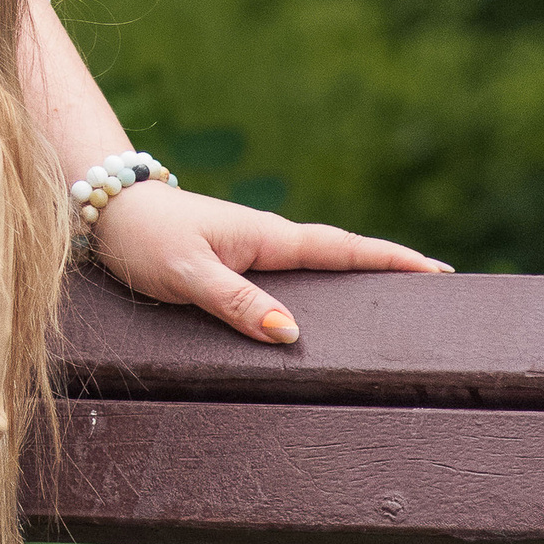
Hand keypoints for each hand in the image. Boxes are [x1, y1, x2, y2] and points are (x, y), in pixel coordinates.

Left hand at [84, 184, 451, 344]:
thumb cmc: (144, 239)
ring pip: (315, 266)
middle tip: (435, 289)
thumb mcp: (188, 273)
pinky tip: (322, 306)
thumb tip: (290, 333)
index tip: (438, 271)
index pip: (343, 249)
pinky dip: (318, 285)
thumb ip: (235, 301)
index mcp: (267, 238)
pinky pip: (288, 275)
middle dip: (386, 269)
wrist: (105, 210)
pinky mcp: (234, 259)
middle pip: (340, 256)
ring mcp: (252, 248)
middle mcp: (267, 240)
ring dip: (354, 278)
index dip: (390, 260)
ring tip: (394, 302)